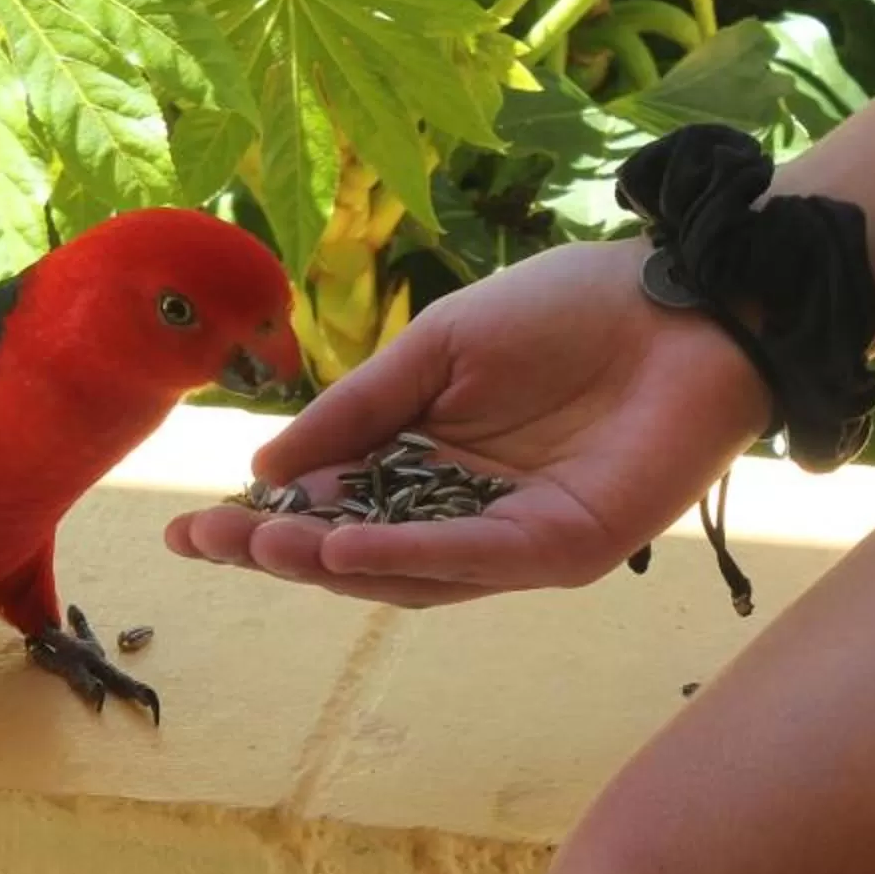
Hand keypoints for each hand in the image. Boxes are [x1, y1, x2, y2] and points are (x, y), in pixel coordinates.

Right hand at [164, 239, 772, 605]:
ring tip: (262, 546)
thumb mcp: (439, 348)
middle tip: (200, 543)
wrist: (687, 299)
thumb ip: (362, 408)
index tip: (187, 525)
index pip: (332, 507)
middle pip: (355, 554)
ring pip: (406, 573)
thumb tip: (270, 465)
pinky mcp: (566, 549)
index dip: (262, 520)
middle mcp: (467, 514)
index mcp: (431, 463)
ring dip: (329, 563)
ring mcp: (516, 541)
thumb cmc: (571, 311)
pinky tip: (341, 549)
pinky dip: (403, 558)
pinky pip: (472, 562)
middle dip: (275, 551)